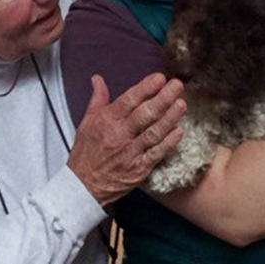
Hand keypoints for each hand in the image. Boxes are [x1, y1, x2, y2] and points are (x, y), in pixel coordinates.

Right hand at [67, 73, 185, 206]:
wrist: (83, 186)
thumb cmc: (86, 152)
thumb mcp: (86, 122)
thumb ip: (97, 98)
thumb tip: (97, 78)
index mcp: (107, 121)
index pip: (129, 100)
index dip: (145, 88)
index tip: (160, 77)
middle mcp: (119, 135)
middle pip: (144, 114)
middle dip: (162, 98)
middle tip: (177, 85)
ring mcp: (130, 153)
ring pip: (153, 132)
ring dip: (169, 118)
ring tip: (182, 103)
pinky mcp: (139, 169)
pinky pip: (157, 154)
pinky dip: (169, 142)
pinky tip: (179, 130)